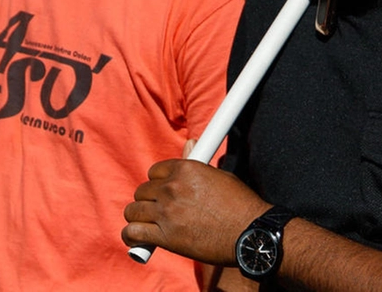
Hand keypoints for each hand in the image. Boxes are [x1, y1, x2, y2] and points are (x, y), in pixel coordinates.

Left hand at [122, 159, 271, 264]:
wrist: (249, 233)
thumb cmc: (240, 205)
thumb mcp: (220, 176)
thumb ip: (197, 164)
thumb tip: (190, 142)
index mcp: (185, 170)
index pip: (155, 172)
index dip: (157, 183)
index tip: (161, 192)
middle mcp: (172, 188)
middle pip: (142, 191)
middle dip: (148, 201)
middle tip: (156, 211)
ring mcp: (167, 212)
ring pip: (133, 211)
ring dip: (137, 218)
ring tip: (144, 225)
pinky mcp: (165, 237)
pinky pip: (133, 233)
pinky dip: (131, 237)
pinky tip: (136, 240)